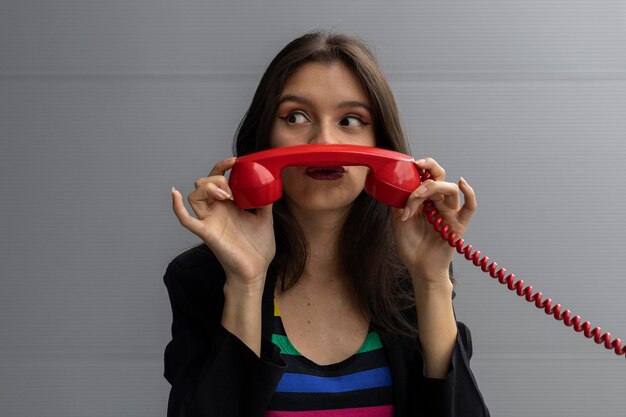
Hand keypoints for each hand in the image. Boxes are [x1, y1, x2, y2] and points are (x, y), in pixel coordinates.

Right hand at [171, 157, 275, 289]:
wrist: (256, 271)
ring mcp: (210, 220)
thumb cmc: (258, 248)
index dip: (223, 166)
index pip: (218, 178)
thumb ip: (265, 201)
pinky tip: (175, 194)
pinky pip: (186, 220)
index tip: (235, 161)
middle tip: (232, 191)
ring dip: (207, 189)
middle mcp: (217, 210)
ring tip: (225, 196)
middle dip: (217, 179)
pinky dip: (177, 207)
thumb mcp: (265, 218)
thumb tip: (269, 183)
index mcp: (229, 204)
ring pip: (194, 196)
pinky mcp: (207, 233)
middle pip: (203, 183)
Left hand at [392, 157, 476, 285]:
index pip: (426, 178)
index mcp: (424, 202)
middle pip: (440, 178)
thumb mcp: (398, 222)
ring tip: (416, 198)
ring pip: (450, 190)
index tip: (412, 163)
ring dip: (432, 188)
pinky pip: (470, 207)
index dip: (422, 168)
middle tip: (416, 169)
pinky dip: (469, 194)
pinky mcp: (459, 225)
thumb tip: (396, 185)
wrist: (420, 269)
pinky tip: (462, 183)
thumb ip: (399, 204)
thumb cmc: (411, 247)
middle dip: (428, 171)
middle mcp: (438, 204)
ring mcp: (450, 213)